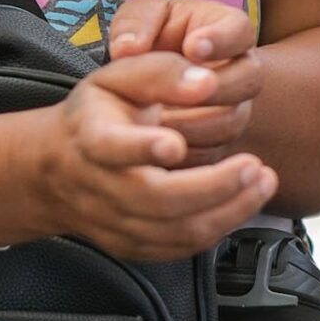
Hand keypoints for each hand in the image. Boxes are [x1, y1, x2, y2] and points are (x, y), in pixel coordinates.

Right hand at [14, 50, 277, 262]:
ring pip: (174, 230)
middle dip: (213, 186)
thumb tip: (206, 81)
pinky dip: (218, 228)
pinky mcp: (131, 245)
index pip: (111, 146)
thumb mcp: (118, 77)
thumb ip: (161, 73)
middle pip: (156, 199)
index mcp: (92, 137)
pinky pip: (179, 247)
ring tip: (264, 182)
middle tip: (254, 166)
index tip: (174, 143)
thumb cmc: (98, 114)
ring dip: (228, 210)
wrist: (55, 168)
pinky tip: (244, 202)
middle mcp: (99, 186)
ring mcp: (114, 221)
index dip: (141, 147)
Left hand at [106, 0, 261, 162]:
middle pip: (250, 80)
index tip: (192, 47)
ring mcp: (234, 111)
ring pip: (232, 122)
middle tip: (186, 90)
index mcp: (228, 31)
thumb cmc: (147, 38)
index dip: (221, 40)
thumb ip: (136, 24)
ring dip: (196, 123)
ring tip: (159, 120)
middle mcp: (241, 72)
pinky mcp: (219, 145)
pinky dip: (186, 153)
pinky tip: (156, 147)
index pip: (239, 30)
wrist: (140, 84)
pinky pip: (211, 155)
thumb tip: (129, 48)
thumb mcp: (139, 19)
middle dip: (218, 87)